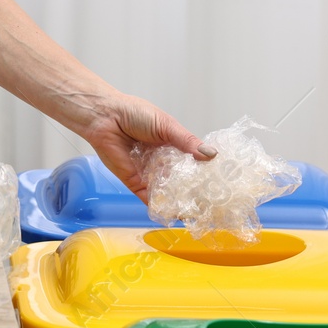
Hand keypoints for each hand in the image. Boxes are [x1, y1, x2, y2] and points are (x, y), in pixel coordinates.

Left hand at [77, 93, 214, 204]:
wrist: (104, 117)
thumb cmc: (134, 113)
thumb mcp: (167, 125)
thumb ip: (187, 141)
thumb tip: (211, 155)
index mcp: (172, 146)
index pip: (193, 164)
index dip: (205, 174)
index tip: (222, 185)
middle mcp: (162, 162)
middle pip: (182, 182)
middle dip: (195, 193)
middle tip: (213, 206)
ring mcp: (149, 173)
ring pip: (168, 193)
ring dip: (180, 203)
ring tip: (197, 214)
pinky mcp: (135, 182)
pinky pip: (149, 199)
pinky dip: (160, 207)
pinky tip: (174, 214)